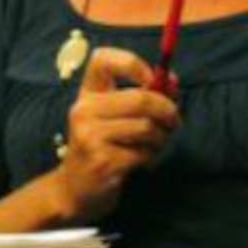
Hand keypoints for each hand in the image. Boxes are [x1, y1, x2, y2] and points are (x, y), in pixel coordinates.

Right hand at [52, 47, 179, 222]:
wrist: (74, 188)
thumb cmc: (101, 146)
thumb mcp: (113, 116)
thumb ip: (141, 96)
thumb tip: (172, 81)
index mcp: (87, 93)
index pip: (102, 59)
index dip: (133, 63)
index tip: (151, 80)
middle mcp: (84, 110)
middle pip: (140, 98)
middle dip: (167, 110)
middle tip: (173, 121)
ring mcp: (90, 136)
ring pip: (147, 127)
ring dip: (161, 138)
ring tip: (155, 145)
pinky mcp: (102, 161)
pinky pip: (144, 153)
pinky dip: (151, 157)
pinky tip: (142, 162)